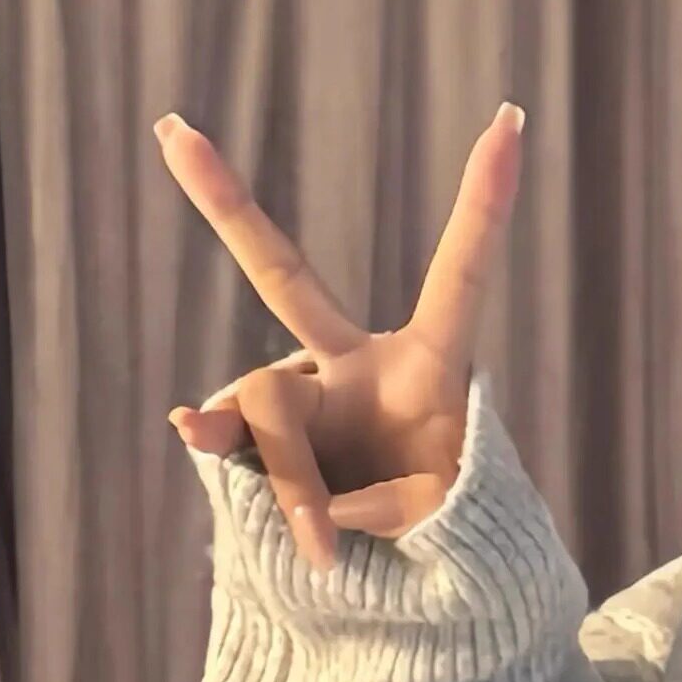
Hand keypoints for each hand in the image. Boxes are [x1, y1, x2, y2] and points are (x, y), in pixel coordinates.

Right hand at [156, 105, 523, 569]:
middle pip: (281, 277)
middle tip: (169, 130)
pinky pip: (237, 445)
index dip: (485, 203)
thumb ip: (381, 501)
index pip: (460, 273)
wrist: (404, 563)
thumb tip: (286, 483)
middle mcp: (355, 362)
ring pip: (267, 407)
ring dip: (294, 483)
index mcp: (430, 364)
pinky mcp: (266, 440)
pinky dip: (246, 472)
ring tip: (324, 547)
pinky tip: (206, 450)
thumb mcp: (435, 516)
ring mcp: (303, 397)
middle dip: (225, 204)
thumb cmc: (442, 524)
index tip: (513, 118)